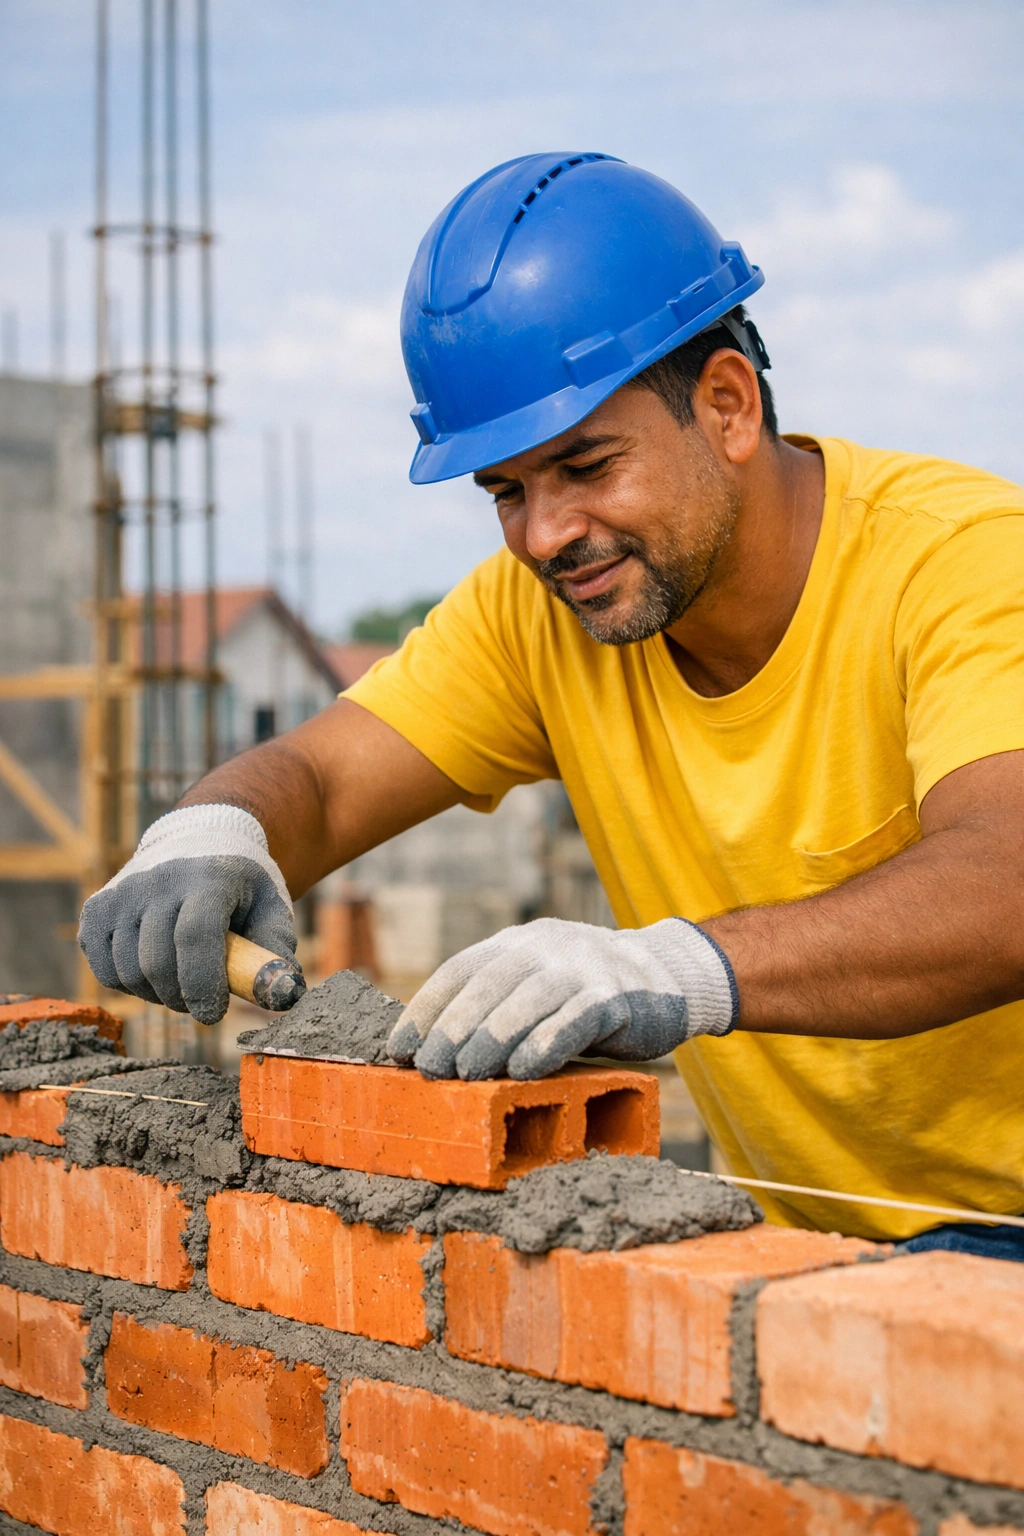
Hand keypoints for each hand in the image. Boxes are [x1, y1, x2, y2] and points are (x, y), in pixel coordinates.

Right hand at [78, 805, 298, 1024]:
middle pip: (158, 962)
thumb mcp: (271, 908)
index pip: (195, 936)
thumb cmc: (240, 888)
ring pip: (129, 972)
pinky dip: (129, 985)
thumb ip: (276, 952)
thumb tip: (284, 995)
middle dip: (183, 998)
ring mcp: (121, 892)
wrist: (198, 841)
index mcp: (209, 876)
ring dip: (157, 995)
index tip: (213, 1014)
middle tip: (203, 1003)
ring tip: (182, 982)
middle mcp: (158, 879)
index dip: (204, 984)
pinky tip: (154, 969)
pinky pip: (105, 970)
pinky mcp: (96, 910)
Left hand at [387, 916, 736, 1079]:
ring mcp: (582, 967)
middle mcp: (545, 946)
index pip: (460, 970)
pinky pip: (576, 1018)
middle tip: (430, 1069)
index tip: (399, 1050)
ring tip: (467, 1075)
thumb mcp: (537, 987)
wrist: (668, 977)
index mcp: (517, 943)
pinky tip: (524, 1070)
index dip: (426, 1009)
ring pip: (529, 999)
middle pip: (489, 983)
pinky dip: (546, 1043)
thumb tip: (433, 1055)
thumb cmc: (586, 997)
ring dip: (492, 1038)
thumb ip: (496, 1008)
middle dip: (453, 1027)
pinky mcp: (616, 996)